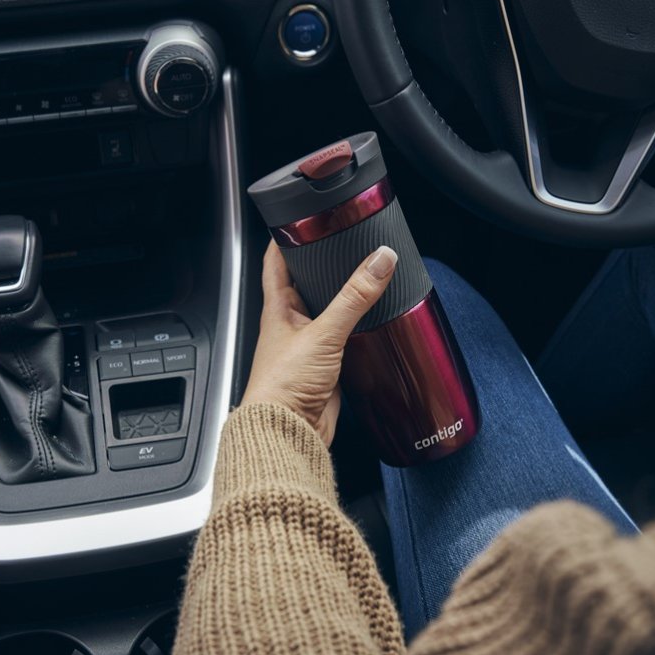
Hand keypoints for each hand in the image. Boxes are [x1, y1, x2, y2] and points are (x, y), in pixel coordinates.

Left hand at [240, 240, 397, 446]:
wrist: (286, 433)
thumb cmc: (282, 387)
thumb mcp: (324, 333)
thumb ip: (354, 297)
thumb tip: (379, 262)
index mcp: (277, 309)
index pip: (276, 263)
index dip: (285, 240)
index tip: (300, 221)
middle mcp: (290, 325)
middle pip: (304, 286)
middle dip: (321, 268)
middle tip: (342, 247)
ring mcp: (307, 348)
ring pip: (326, 314)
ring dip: (342, 301)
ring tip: (363, 281)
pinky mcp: (325, 369)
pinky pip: (342, 342)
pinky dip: (355, 332)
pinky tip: (370, 327)